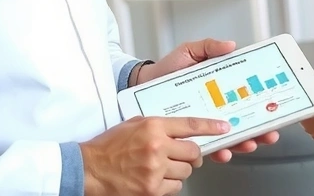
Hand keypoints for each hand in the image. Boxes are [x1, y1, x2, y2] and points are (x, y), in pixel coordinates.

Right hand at [80, 115, 229, 195]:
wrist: (89, 169)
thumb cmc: (109, 146)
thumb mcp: (134, 124)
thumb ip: (159, 126)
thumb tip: (182, 130)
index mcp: (153, 126)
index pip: (190, 125)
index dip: (211, 127)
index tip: (224, 128)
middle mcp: (157, 147)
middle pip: (193, 152)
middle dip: (191, 155)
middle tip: (182, 155)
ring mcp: (155, 170)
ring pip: (186, 172)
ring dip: (179, 170)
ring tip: (162, 167)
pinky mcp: (152, 189)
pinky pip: (175, 187)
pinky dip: (169, 184)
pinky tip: (156, 178)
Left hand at [137, 38, 280, 161]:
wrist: (142, 85)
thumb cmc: (167, 69)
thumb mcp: (189, 51)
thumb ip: (209, 47)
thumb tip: (231, 45)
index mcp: (220, 88)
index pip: (245, 97)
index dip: (261, 103)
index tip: (274, 108)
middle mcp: (216, 107)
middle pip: (244, 120)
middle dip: (260, 129)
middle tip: (269, 133)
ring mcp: (205, 122)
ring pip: (231, 136)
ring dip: (244, 142)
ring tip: (249, 143)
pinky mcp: (191, 135)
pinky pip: (209, 146)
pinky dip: (219, 150)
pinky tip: (224, 152)